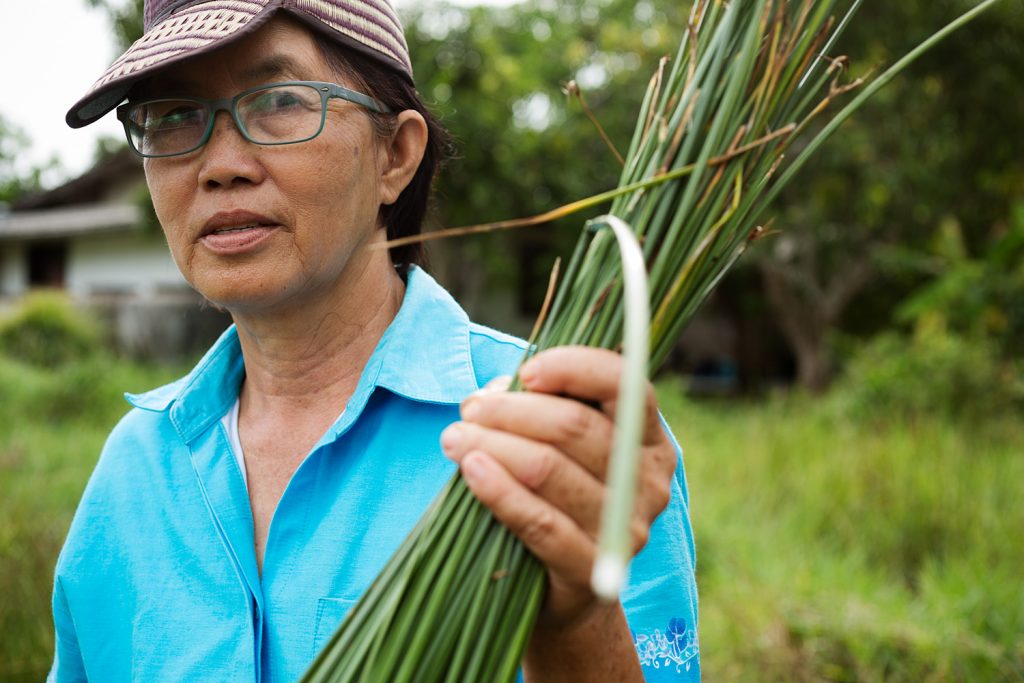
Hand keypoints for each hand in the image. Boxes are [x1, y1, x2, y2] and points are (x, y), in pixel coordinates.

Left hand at [439, 346, 677, 628]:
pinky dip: (500, 491)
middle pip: (577, 426)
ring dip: (493, 445)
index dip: (573, 367)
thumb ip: (535, 407)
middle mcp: (648, 480)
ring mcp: (624, 528)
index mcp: (648, 438)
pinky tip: (471, 471)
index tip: (527, 372)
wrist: (562, 592)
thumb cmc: (555, 498)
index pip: (624, 384)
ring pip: (550, 468)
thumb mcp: (555, 445)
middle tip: (471, 412)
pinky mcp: (593, 570)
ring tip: (455, 439)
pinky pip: (540, 522)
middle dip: (512, 411)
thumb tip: (494, 393)